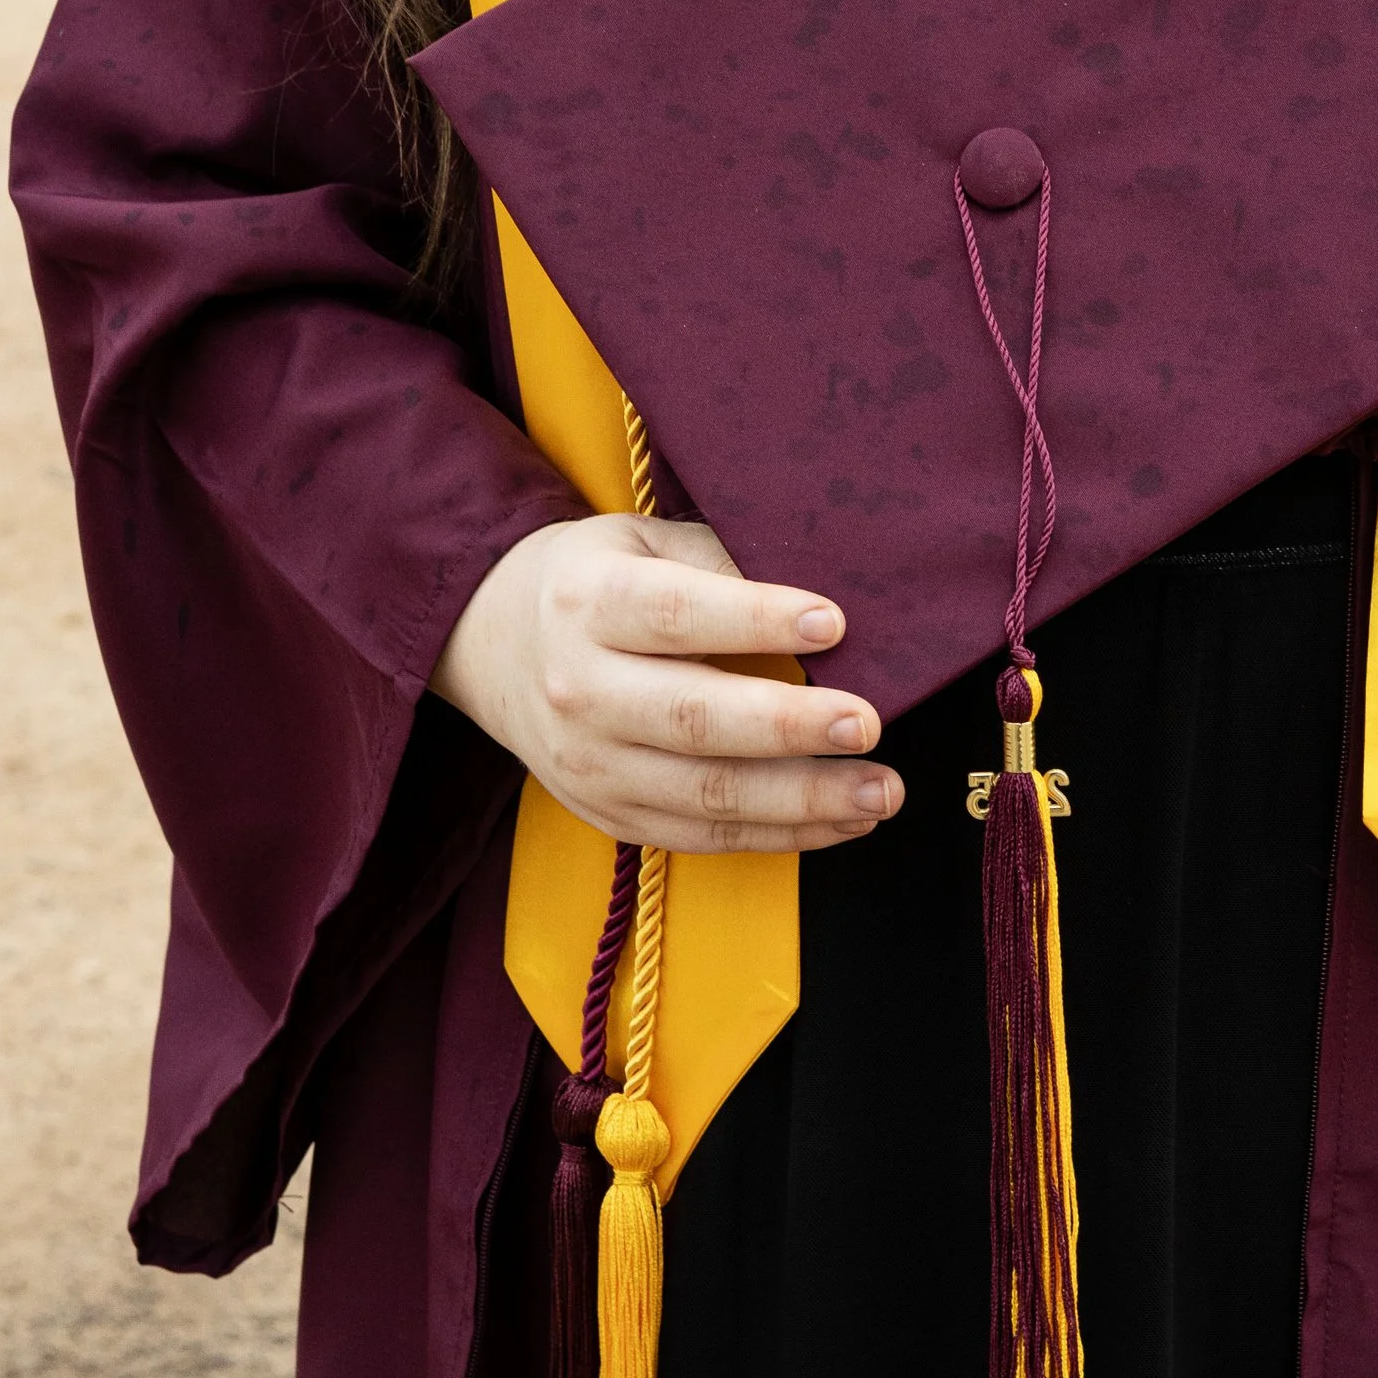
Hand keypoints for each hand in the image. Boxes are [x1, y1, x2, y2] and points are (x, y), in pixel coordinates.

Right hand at [431, 510, 900, 853]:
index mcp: (589, 601)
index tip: (834, 623)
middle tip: (869, 725)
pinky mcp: (609, 814)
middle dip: (790, 727)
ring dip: (804, 801)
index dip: (756, 620)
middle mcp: (579, 688)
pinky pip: (703, 836)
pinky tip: (843, 822)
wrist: (496, 646)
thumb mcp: (646, 542)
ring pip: (705, 794)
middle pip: (693, 717)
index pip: (678, 614)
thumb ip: (722, 565)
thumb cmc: (601, 581)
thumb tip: (825, 612)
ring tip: (881, 792)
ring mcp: (590, 763)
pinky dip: (780, 835)